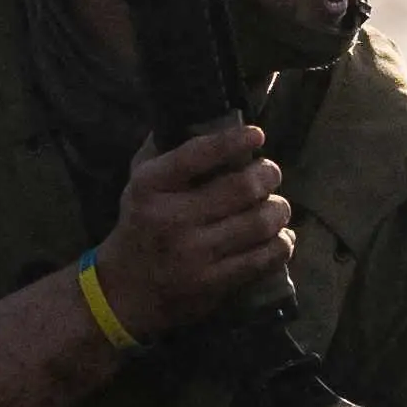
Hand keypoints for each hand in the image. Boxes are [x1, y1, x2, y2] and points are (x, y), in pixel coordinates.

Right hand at [92, 119, 290, 341]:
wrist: (124, 291)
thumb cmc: (140, 226)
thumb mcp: (139, 184)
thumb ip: (166, 151)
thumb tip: (205, 116)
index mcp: (151, 187)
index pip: (199, 154)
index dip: (234, 140)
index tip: (257, 135)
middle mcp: (172, 219)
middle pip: (242, 188)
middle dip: (268, 175)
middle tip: (272, 173)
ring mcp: (194, 255)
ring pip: (259, 223)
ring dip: (279, 210)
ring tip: (278, 206)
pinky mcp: (213, 284)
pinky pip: (263, 259)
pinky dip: (282, 244)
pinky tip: (282, 236)